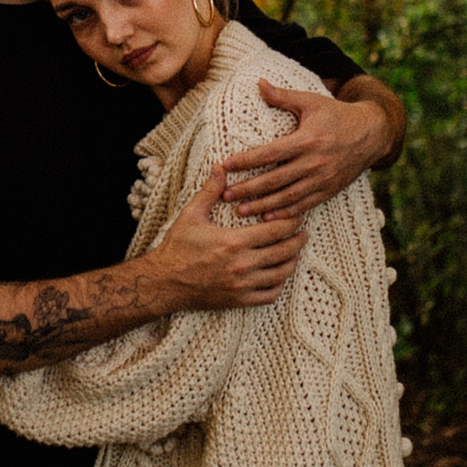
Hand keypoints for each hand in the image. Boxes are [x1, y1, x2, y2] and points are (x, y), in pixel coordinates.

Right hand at [144, 167, 303, 309]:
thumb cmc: (177, 247)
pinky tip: (279, 275)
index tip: (296, 217)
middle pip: (284, 252)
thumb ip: (210, 191)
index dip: (291, 222)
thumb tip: (220, 167)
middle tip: (303, 233)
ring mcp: (242, 285)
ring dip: (292, 262)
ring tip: (295, 252)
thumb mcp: (191, 215)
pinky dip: (279, 285)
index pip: (275, 230)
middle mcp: (242, 265)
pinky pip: (270, 295)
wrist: (164, 282)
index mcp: (233, 241)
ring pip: (281, 274)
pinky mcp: (239, 300)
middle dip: (298, 241)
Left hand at [222, 82, 394, 219]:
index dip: (246, 161)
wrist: (372, 133)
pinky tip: (268, 217)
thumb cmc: (337, 114)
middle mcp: (314, 162)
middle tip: (225, 195)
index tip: (225, 166)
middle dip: (248, 189)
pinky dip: (286, 212)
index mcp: (307, 140)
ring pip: (287, 196)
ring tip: (241, 211)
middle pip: (274, 179)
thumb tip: (258, 83)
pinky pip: (305, 204)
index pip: (269, 153)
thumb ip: (283, 96)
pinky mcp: (329, 190)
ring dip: (263, 205)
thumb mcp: (311, 101)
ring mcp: (322, 179)